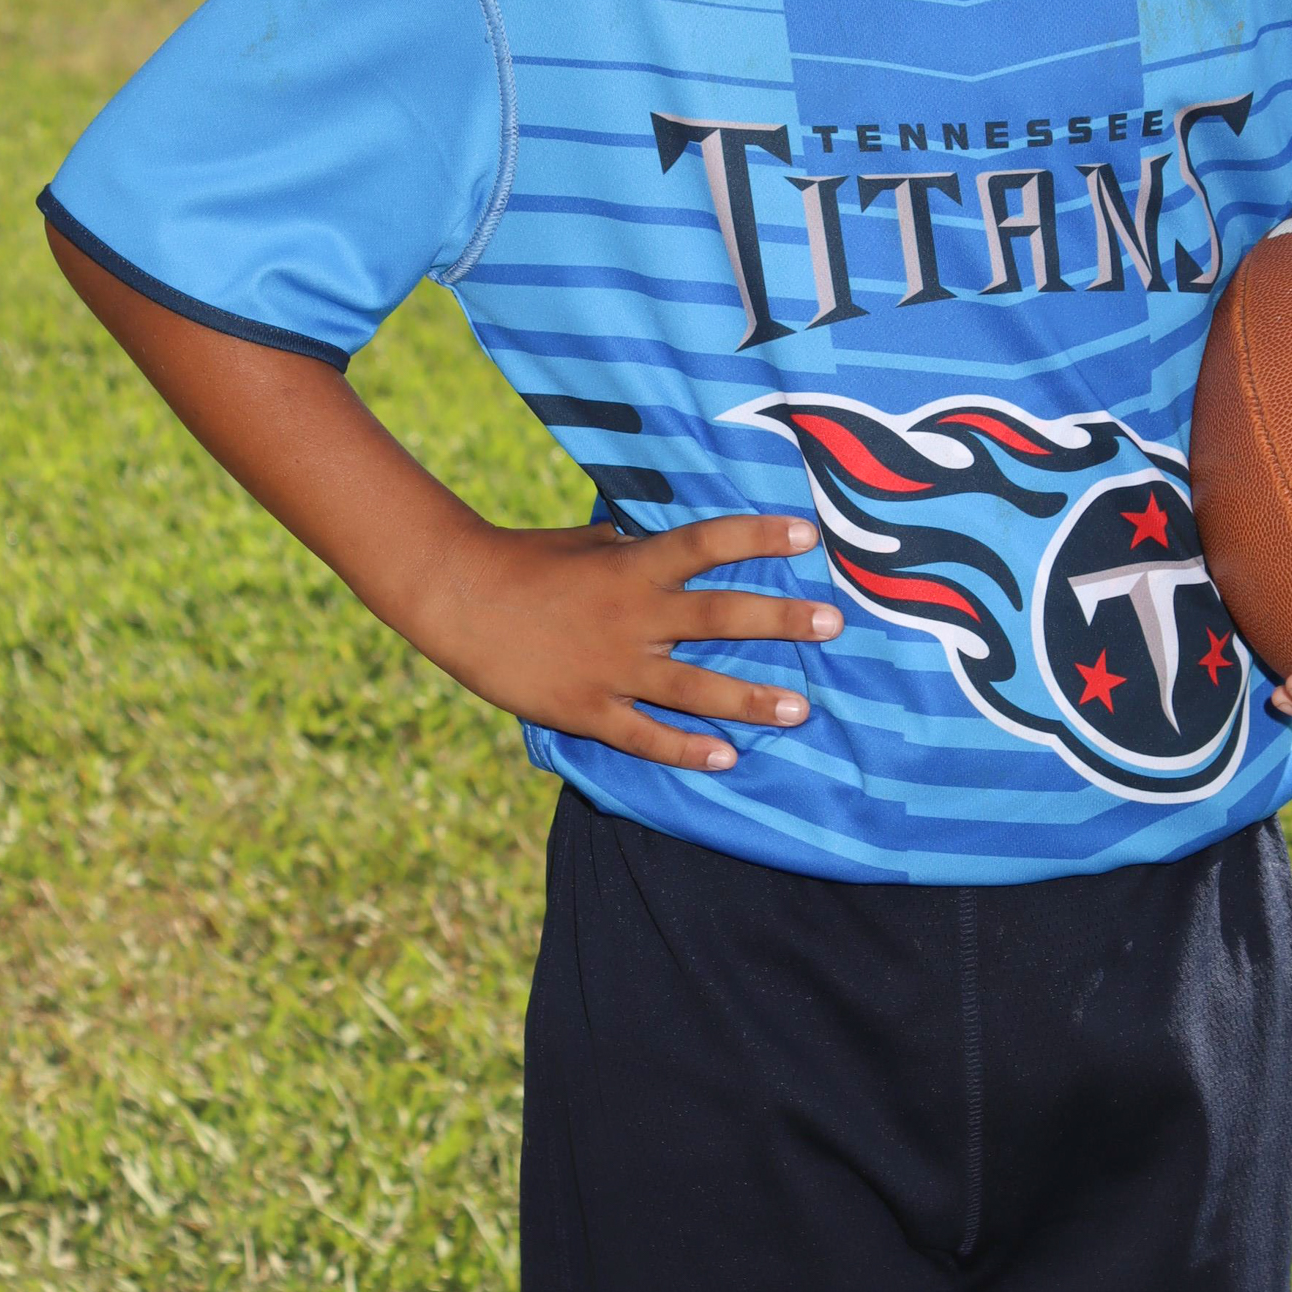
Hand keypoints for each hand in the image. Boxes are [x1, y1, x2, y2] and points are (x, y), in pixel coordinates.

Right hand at [412, 512, 836, 773]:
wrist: (458, 598)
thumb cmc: (524, 561)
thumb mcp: (587, 543)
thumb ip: (633, 548)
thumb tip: (669, 543)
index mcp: (633, 565)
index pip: (708, 543)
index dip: (758, 536)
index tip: (808, 532)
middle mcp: (633, 615)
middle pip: (719, 617)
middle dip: (780, 620)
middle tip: (833, 622)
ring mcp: (612, 666)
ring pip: (695, 688)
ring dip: (750, 700)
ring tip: (800, 709)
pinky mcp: (587, 708)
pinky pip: (646, 735)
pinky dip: (686, 749)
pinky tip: (725, 759)